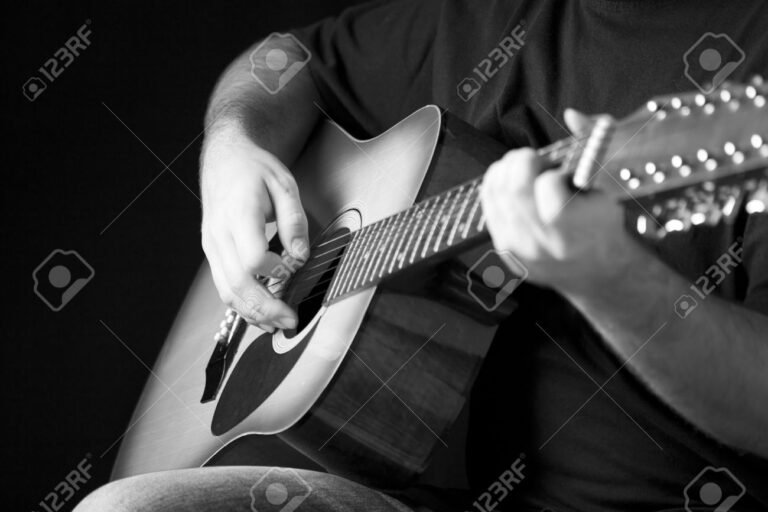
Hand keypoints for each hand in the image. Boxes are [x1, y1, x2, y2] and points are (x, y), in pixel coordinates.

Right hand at [200, 123, 308, 329]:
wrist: (224, 160)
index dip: (277, 271)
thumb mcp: (284, 184)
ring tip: (278, 325)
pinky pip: (224, 287)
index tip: (296, 266)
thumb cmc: (254, 170)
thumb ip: (294, 221)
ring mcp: (212, 246)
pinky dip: (242, 306)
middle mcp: (219, 235)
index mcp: (237, 214)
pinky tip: (261, 314)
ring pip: (227, 291)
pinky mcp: (212, 254)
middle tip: (291, 320)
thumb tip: (300, 256)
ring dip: (253, 314)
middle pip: (238, 283)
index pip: (253, 258)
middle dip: (266, 308)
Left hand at [479, 109, 639, 294]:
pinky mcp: (502, 248)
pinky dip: (497, 184)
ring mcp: (517, 248)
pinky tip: (512, 182)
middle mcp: (541, 244)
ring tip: (527, 171)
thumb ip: (592, 149)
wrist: (593, 270)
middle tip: (538, 161)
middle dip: (525, 161)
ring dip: (508, 170)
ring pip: (495, 191)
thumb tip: (572, 115)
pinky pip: (487, 203)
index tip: (562, 173)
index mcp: (574, 232)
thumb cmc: (601, 226)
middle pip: (514, 187)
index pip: (549, 185)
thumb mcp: (608, 190)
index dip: (554, 170)